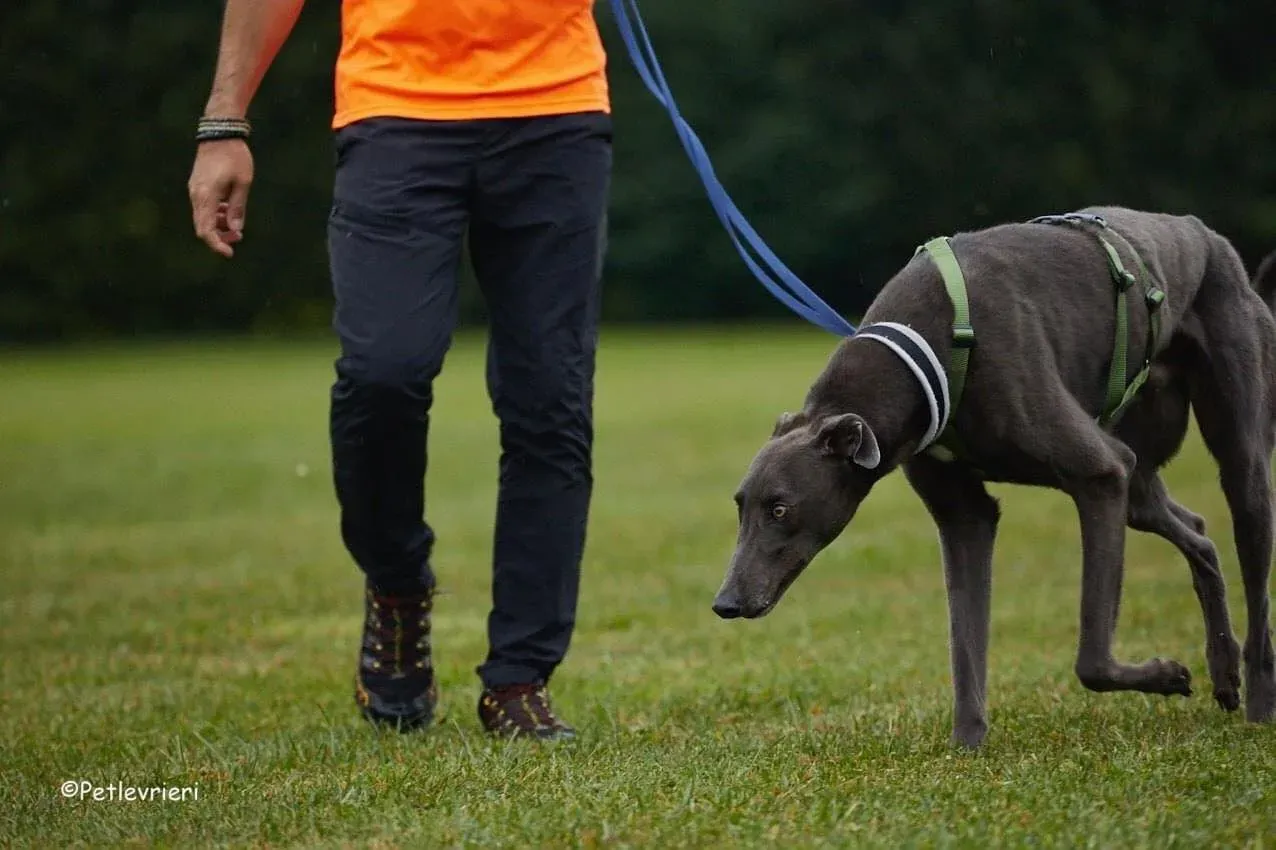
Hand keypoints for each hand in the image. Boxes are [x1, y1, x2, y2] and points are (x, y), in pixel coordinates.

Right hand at [188, 138, 253, 257]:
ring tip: (237, 225)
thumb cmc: (235, 156)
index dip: (217, 244)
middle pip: (203, 226)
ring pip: (203, 217)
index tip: (229, 253)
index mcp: (206, 196)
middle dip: (220, 236)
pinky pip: (204, 207)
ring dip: (219, 225)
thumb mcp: (243, 183)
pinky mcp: (198, 186)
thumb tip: (236, 230)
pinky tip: (229, 211)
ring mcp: (195, 190)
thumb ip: (238, 208)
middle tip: (238, 237)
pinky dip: (216, 214)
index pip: (206, 230)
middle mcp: (196, 195)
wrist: (220, 132)